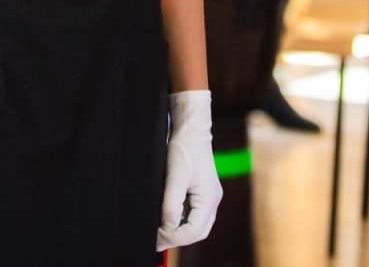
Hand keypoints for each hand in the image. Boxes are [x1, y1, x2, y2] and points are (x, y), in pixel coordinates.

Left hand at [156, 90, 221, 249]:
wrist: (190, 130)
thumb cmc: (184, 149)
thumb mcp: (174, 177)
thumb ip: (171, 205)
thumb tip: (167, 227)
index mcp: (209, 198)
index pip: (194, 231)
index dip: (174, 237)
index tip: (156, 235)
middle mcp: (212, 201)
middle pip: (197, 232)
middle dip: (176, 238)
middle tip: (156, 239)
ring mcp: (208, 198)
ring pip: (196, 225)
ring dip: (178, 231)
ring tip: (159, 231)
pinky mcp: (202, 193)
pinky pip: (193, 215)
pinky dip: (180, 221)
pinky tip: (166, 219)